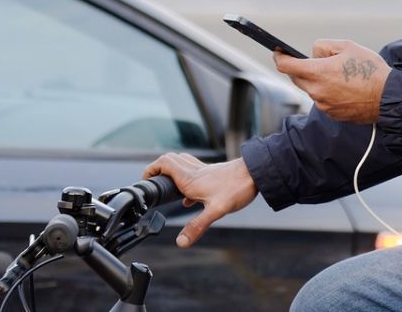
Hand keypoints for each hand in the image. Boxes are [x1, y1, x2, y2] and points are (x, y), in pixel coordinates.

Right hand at [142, 153, 257, 247]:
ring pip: (182, 164)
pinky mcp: (214, 173)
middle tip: (153, 182)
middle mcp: (194, 171)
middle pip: (170, 160)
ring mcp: (204, 171)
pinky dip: (186, 181)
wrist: (257, 174)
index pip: (164, 163)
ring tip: (168, 189)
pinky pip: (194, 173)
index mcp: (190, 178)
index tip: (145, 181)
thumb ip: (197, 226)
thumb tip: (181, 242)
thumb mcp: (216, 211)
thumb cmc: (237, 188)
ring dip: (172, 173)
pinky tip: (191, 199)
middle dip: (158, 169)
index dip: (151, 169)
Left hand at [274, 39, 390, 124]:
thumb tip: (313, 54)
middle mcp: (316, 91)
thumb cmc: (370, 69)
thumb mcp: (347, 46)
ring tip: (338, 75)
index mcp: (317, 72)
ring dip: (317, 81)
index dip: (279, 57)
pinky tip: (345, 88)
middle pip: (296, 79)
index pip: (286, 66)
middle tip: (314, 61)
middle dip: (300, 69)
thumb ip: (323, 46)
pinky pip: (323, 101)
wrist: (388, 96)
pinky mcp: (333, 114)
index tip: (278, 52)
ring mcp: (324, 105)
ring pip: (311, 90)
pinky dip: (327, 93)